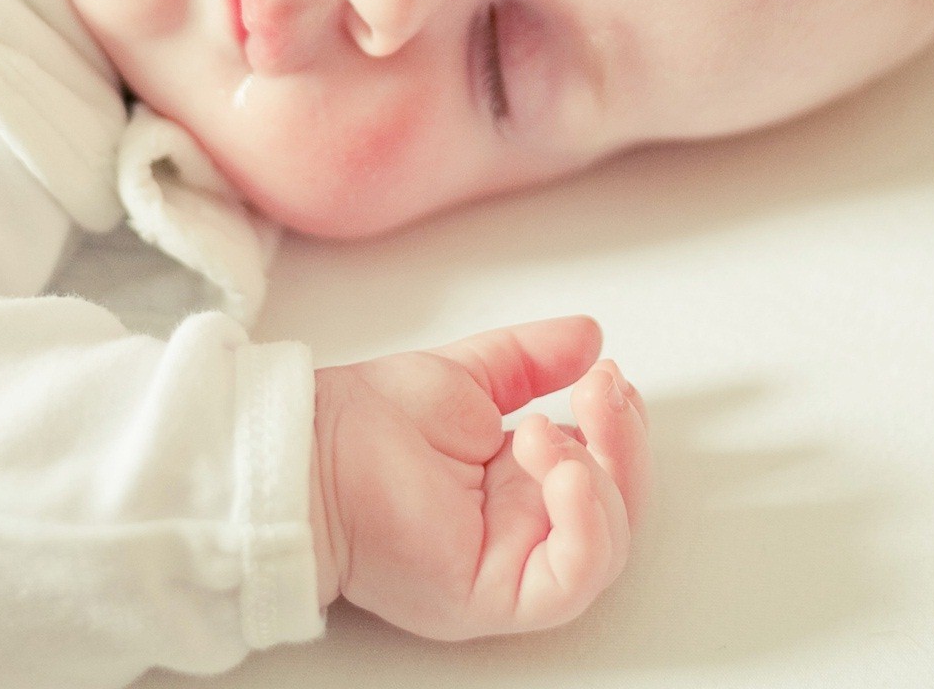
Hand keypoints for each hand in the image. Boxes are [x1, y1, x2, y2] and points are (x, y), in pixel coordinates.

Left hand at [310, 316, 650, 640]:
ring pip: (605, 547)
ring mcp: (511, 568)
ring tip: (546, 430)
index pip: (605, 469)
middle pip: (617, 507)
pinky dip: (587, 527)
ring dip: (600, 477)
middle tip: (601, 390)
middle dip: (623, 444)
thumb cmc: (363, 425)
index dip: (621, 426)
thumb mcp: (468, 375)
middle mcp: (522, 532)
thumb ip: (532, 360)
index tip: (609, 376)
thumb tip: (589, 336)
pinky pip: (570, 583)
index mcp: (520, 486)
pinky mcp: (493, 598)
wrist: (311, 454)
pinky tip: (565, 473)